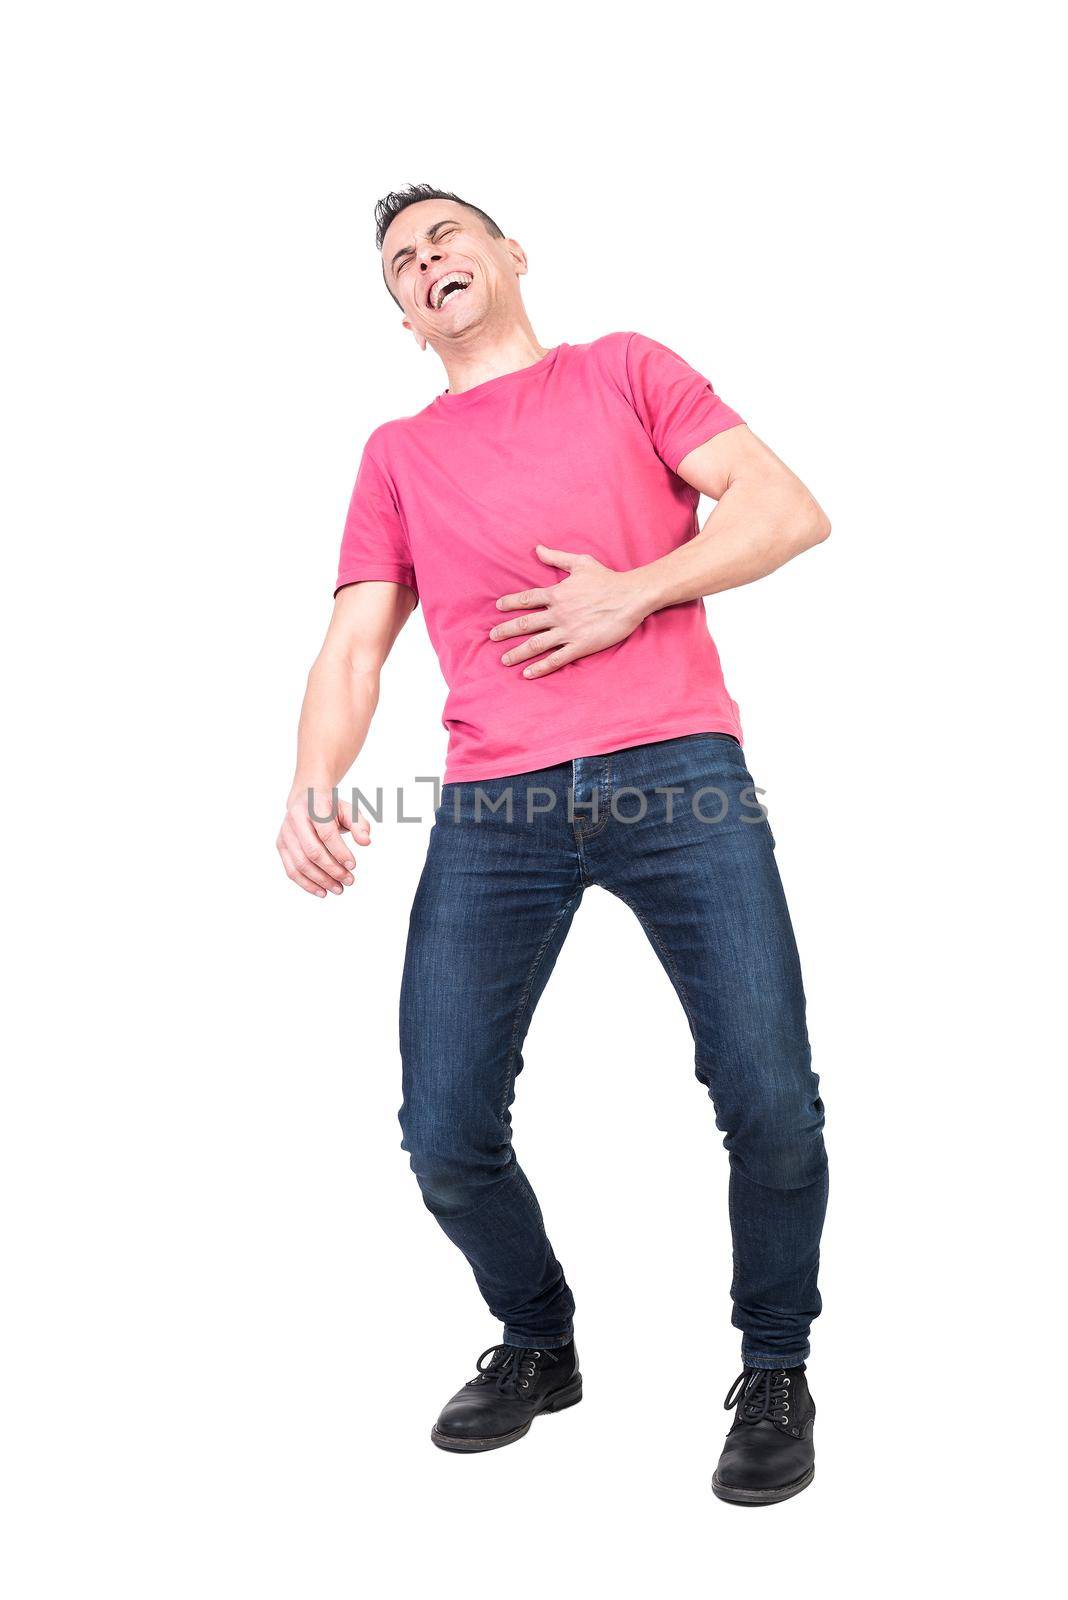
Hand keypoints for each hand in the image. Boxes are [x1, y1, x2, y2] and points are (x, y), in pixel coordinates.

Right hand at [276, 790, 370, 896]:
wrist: (306, 799)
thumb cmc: (331, 807)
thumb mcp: (349, 810)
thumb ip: (360, 825)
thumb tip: (366, 842)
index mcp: (314, 806)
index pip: (326, 833)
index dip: (340, 852)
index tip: (353, 866)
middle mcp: (295, 819)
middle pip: (313, 851)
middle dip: (332, 870)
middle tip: (349, 881)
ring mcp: (285, 833)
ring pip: (301, 863)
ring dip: (321, 880)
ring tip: (338, 889)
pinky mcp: (281, 845)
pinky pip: (291, 870)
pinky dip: (307, 884)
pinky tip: (322, 891)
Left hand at [490, 545, 650, 677]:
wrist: (631, 597)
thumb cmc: (607, 579)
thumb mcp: (581, 562)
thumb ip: (556, 558)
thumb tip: (537, 548)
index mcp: (557, 594)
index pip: (527, 599)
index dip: (510, 603)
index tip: (498, 608)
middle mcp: (558, 613)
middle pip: (525, 624)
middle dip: (506, 631)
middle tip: (492, 637)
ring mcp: (568, 631)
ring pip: (536, 644)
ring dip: (517, 652)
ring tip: (504, 659)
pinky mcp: (580, 646)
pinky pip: (556, 659)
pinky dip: (540, 667)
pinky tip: (527, 673)